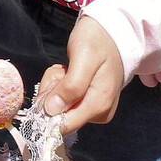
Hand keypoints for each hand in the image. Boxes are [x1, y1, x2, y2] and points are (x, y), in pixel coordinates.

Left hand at [38, 16, 125, 133]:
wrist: (111, 34)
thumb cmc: (98, 42)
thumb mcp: (84, 58)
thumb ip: (71, 86)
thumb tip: (52, 111)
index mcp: (98, 106)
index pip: (64, 126)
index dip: (49, 109)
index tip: (54, 85)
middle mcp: (97, 114)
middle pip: (57, 116)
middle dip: (52, 91)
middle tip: (62, 71)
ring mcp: (92, 110)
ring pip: (56, 107)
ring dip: (54, 86)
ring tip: (67, 69)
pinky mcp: (85, 104)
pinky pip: (61, 100)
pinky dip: (58, 85)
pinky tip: (67, 72)